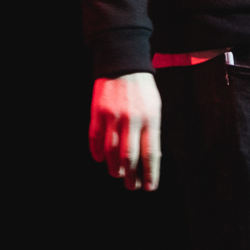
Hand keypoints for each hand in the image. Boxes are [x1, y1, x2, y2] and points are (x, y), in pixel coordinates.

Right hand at [89, 71, 160, 189]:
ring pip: (110, 151)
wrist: (123, 63)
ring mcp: (112, 116)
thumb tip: (148, 159)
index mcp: (150, 119)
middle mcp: (131, 119)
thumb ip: (152, 131)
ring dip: (113, 167)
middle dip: (131, 176)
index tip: (150, 187)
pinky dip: (96, 152)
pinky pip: (95, 138)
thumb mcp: (155, 108)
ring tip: (117, 174)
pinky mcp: (97, 113)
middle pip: (129, 157)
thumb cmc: (143, 89)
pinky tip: (100, 160)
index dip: (150, 173)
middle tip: (132, 187)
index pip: (151, 153)